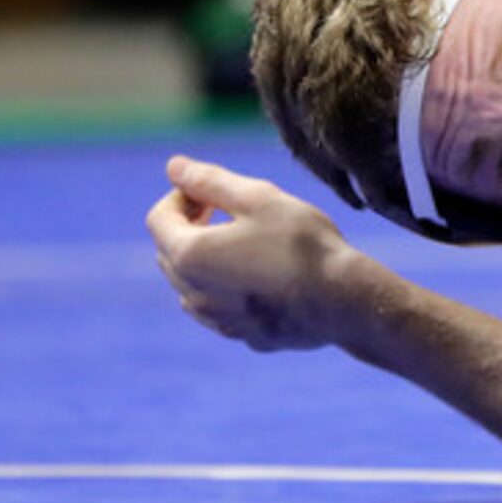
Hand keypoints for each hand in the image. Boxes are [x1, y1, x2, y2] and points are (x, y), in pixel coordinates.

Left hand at [147, 157, 359, 351]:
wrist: (342, 302)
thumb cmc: (301, 244)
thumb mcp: (257, 198)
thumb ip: (209, 181)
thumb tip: (174, 167)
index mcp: (189, 256)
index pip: (159, 218)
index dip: (181, 196)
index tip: (213, 191)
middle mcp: (193, 294)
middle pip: (170, 251)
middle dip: (190, 226)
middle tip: (229, 210)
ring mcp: (218, 321)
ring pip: (192, 283)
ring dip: (206, 258)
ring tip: (247, 242)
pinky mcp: (244, 336)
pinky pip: (220, 307)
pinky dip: (226, 287)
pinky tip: (263, 275)